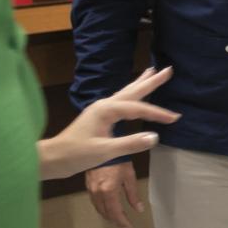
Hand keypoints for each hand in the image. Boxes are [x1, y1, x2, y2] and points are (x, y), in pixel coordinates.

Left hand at [38, 67, 179, 179]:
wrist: (53, 158)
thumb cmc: (76, 154)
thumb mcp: (104, 151)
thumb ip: (129, 144)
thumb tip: (155, 137)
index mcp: (106, 110)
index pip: (138, 109)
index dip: (157, 113)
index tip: (175, 118)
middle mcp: (104, 105)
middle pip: (132, 91)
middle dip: (151, 81)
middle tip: (168, 70)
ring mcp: (100, 109)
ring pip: (126, 93)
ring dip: (140, 83)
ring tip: (152, 71)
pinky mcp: (99, 116)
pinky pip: (121, 101)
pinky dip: (131, 94)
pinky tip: (133, 93)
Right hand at [86, 162, 140, 227]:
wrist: (102, 143)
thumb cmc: (118, 157)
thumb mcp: (129, 175)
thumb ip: (133, 194)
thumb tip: (138, 208)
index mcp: (108, 190)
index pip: (115, 213)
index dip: (123, 222)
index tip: (129, 227)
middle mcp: (97, 192)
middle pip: (105, 213)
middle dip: (115, 220)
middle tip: (124, 223)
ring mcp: (91, 188)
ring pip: (98, 208)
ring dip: (107, 214)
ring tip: (117, 217)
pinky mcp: (88, 184)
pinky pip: (94, 201)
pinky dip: (101, 206)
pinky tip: (106, 205)